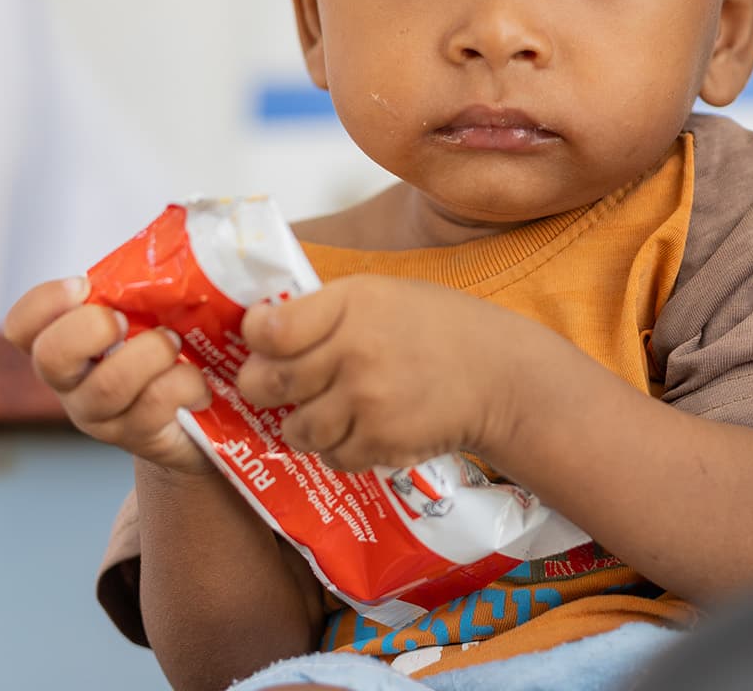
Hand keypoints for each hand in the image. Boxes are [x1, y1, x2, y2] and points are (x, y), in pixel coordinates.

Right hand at [4, 276, 213, 473]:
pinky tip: (199, 383)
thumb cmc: (170, 349)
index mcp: (64, 342)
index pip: (22, 325)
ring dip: (149, 353)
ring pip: (106, 386)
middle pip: (49, 357)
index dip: (43, 303)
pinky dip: (185, 383)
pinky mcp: (137, 437)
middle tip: (127, 320)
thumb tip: (179, 227)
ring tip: (175, 343)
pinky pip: (154, 405)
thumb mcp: (149, 312)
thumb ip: (144, 282)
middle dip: (92, 328)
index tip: (82, 286)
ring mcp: (99, 415)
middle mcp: (70, 382)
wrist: (202, 419)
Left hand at [233, 273, 537, 470]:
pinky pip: (333, 457)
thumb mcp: (382, 294)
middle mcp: (353, 352)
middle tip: (273, 384)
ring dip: (302, 424)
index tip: (263, 339)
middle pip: (267, 383)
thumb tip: (264, 327)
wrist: (498, 376)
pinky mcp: (382, 442)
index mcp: (351, 303)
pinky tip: (357, 430)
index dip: (255, 336)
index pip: (269, 329)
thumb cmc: (437, 327)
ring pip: (295, 429)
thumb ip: (326, 309)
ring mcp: (366, 401)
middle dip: (261, 387)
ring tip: (322, 411)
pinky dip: (338, 449)